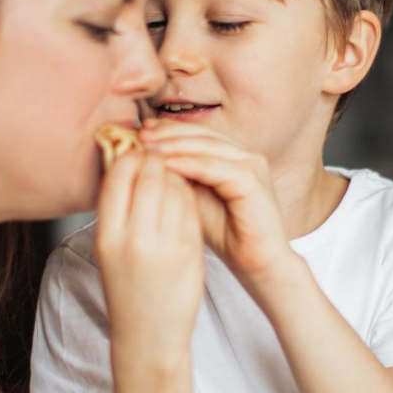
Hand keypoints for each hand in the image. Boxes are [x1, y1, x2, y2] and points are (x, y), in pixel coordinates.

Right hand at [95, 150, 204, 361]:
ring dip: (175, 174)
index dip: (130, 156)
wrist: (149, 333)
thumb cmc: (127, 287)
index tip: (136, 152)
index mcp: (107, 236)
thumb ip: (117, 210)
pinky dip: (189, 193)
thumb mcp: (109, 249)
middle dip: (156, 159)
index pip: (119, 175)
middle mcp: (134, 239)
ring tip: (171, 176)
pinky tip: (185, 196)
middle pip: (149, 175)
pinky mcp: (190, 251)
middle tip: (159, 155)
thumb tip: (126, 162)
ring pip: (175, 187)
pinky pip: (192, 206)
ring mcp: (165, 245)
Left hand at [139, 120, 294, 290]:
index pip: (196, 132)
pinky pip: (215, 167)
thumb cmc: (224, 234)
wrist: (255, 262)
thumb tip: (144, 159)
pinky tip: (165, 165)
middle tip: (138, 136)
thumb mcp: (192, 199)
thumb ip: (176, 177)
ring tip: (146, 148)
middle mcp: (244, 155)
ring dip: (174, 145)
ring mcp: (252, 165)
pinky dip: (189, 164)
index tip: (137, 132)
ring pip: (206, 146)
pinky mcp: (253, 182)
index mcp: (231, 155)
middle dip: (167, 133)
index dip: (166, 129)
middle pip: (200, 133)